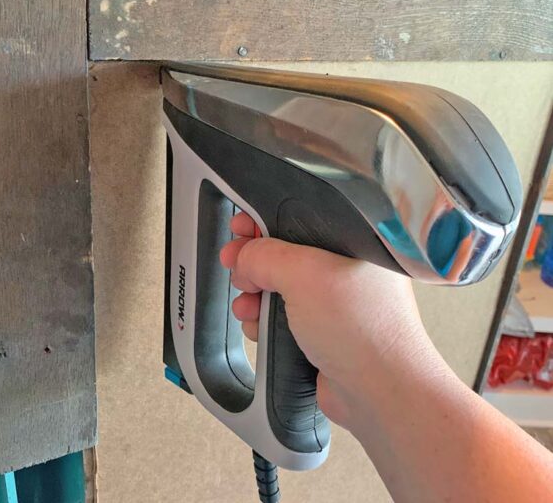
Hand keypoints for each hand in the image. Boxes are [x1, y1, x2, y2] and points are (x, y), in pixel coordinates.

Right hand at [220, 212, 428, 431]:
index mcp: (353, 244)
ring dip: (255, 293)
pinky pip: (284, 315)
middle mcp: (345, 270)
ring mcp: (333, 302)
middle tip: (235, 263)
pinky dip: (265, 319)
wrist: (380, 395)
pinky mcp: (321, 329)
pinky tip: (258, 325)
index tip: (242, 226)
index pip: (301, 220)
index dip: (267, 221)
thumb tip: (244, 256)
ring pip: (280, 286)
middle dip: (254, 261)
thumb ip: (267, 256)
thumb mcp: (306, 276)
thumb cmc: (367, 332)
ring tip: (247, 303)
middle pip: (285, 254)